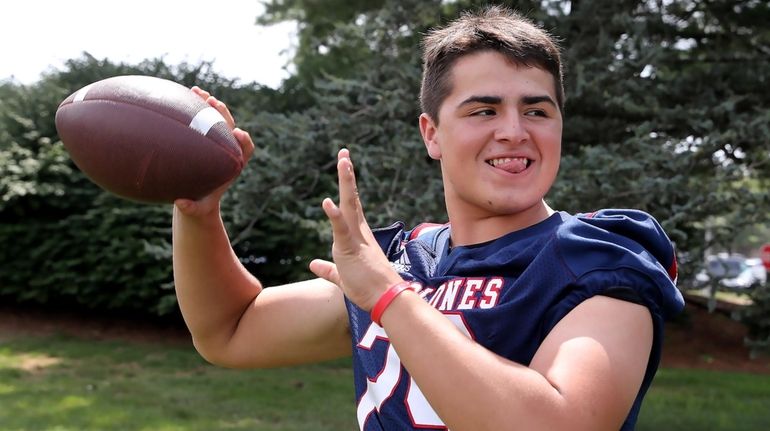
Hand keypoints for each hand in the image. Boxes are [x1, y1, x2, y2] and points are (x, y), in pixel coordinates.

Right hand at [174, 86, 254, 216]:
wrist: (195, 199)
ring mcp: (215, 142)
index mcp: (233, 165)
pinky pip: (200, 119)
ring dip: (209, 104)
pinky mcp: (202, 137)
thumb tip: (181, 203)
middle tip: (214, 102)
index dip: (245, 141)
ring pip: (216, 119)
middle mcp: (227, 150)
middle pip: (231, 128)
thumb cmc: (199, 205)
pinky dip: (194, 107)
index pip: (247, 149)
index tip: (238, 133)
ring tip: (197, 91)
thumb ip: (192, 208)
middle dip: (224, 114)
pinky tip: (182, 95)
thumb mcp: (197, 210)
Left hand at [309, 149, 402, 310]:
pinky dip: (334, 215)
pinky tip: (327, 202)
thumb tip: (313, 264)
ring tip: (343, 160)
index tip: (345, 167)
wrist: (386, 298)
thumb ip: (327, 269)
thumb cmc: (369, 289)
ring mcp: (356, 238)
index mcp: (357, 236)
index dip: (347, 187)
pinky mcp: (350, 249)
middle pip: (352, 197)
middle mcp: (359, 232)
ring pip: (349, 205)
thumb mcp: (341, 277)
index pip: (350, 206)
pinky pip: (341, 229)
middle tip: (343, 153)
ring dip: (346, 182)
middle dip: (347, 175)